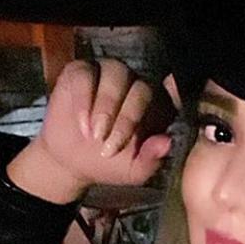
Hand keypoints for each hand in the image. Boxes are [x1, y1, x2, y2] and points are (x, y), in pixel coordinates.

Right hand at [8, 59, 176, 201]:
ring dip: (106, 106)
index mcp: (157, 108)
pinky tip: (83, 124)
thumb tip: (166, 144)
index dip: (168, 100)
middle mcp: (136, 85)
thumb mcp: (134, 171)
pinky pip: (86, 74)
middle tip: (110, 147)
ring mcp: (110, 75)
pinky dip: (83, 100)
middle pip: (142, 88)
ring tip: (95, 136)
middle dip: (127, 118)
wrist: (72, 162)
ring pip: (116, 74)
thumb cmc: (110, 163)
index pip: (172, 96)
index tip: (158, 112)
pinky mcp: (82, 72)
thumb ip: (151, 158)